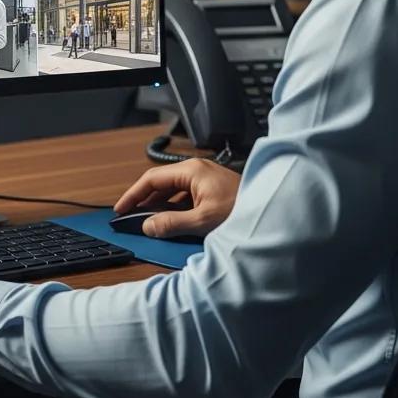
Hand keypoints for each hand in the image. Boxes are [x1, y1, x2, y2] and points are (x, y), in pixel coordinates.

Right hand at [113, 158, 239, 238]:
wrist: (277, 215)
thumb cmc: (245, 212)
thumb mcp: (203, 221)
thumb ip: (171, 224)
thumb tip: (148, 226)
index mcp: (192, 171)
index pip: (151, 179)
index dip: (133, 195)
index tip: (121, 209)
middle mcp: (197, 171)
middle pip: (161, 183)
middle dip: (144, 201)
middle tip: (130, 217)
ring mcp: (206, 180)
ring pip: (173, 190)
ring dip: (159, 205)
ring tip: (147, 222)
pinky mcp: (214, 191)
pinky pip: (185, 196)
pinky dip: (173, 208)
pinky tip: (171, 221)